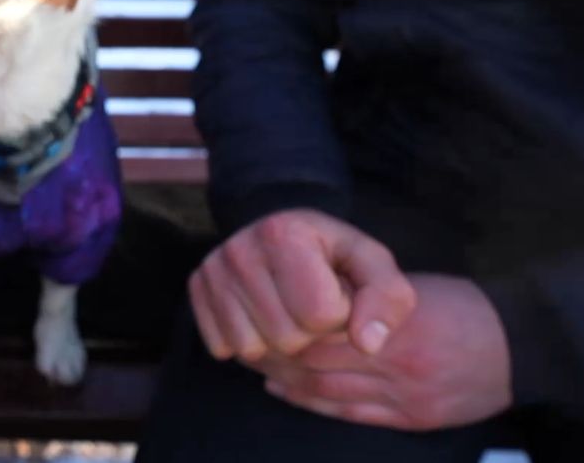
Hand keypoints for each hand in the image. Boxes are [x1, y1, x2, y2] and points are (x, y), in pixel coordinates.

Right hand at [189, 209, 416, 361]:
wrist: (282, 233)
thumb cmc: (331, 253)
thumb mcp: (371, 264)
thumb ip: (387, 300)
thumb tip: (367, 344)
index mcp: (283, 234)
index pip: (320, 315)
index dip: (339, 315)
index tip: (335, 291)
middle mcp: (238, 249)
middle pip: (286, 338)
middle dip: (309, 333)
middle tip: (310, 303)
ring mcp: (212, 270)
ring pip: (252, 350)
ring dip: (278, 343)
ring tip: (287, 310)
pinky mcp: (196, 288)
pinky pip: (223, 349)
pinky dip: (247, 344)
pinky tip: (260, 317)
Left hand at [254, 274, 512, 430]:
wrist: (519, 345)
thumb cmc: (460, 306)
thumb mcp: (411, 290)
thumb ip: (362, 298)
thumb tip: (306, 299)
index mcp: (395, 322)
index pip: (321, 328)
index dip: (283, 323)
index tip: (257, 311)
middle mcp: (396, 362)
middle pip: (315, 361)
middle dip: (275, 351)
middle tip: (245, 338)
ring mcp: (404, 395)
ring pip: (325, 390)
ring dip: (285, 378)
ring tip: (258, 362)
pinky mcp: (412, 418)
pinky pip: (349, 413)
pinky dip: (309, 403)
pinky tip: (283, 389)